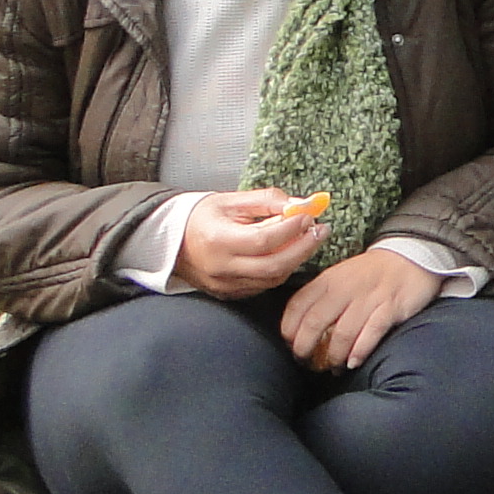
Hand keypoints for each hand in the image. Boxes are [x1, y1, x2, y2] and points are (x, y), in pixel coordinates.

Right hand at [173, 188, 329, 296]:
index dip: (291, 228)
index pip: (264, 239)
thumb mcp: (232, 200)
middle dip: (304, 248)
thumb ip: (268, 200)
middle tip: (321, 230)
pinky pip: (263, 285)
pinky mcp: (229, 294)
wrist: (172, 241)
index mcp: (218, 240)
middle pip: (274, 265)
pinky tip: (288, 253)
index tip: (309, 215)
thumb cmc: (203, 216)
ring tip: (308, 238)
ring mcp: (225, 285)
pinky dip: (280, 270)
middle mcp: (221, 267)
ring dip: (295, 259)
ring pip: (272, 278)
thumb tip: (301, 205)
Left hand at [281, 246, 443, 370]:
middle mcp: (345, 288)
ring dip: (334, 355)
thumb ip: (320, 297)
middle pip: (314, 322)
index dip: (289, 329)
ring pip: (342, 333)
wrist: (410, 256)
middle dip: (305, 347)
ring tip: (333, 367)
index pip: (298, 305)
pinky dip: (359, 351)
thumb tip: (299, 328)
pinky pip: (371, 333)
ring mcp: (368, 298)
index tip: (290, 344)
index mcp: (328, 279)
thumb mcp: (340, 276)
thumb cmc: (370, 274)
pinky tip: (353, 362)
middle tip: (306, 362)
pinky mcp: (390, 307)